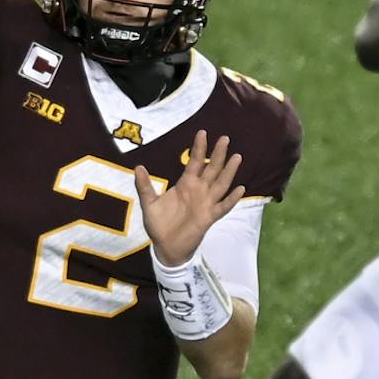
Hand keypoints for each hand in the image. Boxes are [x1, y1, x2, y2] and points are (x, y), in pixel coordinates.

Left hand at [136, 131, 245, 264]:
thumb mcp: (149, 203)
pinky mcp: (210, 217)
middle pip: (212, 168)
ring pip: (221, 184)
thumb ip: (144, 186)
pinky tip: (240, 188)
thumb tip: (138, 167)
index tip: (203, 133)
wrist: (166, 246)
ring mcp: (206, 203)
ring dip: (229, 171)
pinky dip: (232, 198)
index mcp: (185, 184)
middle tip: (225, 138)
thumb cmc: (158, 224)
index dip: (199, 148)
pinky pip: (223, 206)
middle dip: (218, 154)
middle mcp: (199, 190)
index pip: (195, 162)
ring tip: (237, 157)